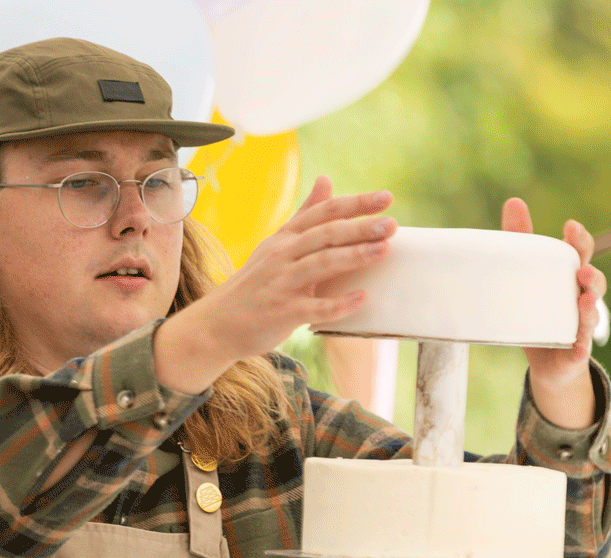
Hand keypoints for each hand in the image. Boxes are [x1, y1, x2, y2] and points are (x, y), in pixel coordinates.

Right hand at [154, 176, 393, 393]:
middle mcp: (282, 255)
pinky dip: (338, 304)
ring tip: (383, 250)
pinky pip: (314, 307)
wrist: (219, 324)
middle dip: (360, 227)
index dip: (355, 204)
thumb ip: (305, 215)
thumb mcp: (277, 244)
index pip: (323, 213)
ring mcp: (282, 284)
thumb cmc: (256, 284)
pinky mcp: (282, 313)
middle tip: (391, 224)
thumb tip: (327, 180)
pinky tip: (362, 299)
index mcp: (285, 237)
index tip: (385, 198)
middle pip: (325, 234)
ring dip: (353, 256)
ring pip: (321, 264)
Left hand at [503, 197, 601, 428]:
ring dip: (590, 308)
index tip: (570, 227)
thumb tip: (514, 202)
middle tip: (582, 269)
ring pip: (591, 315)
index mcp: (570, 278)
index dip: (580, 241)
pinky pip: (580, 351)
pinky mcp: (574, 352)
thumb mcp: (527, 276)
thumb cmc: (539, 311)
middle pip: (595, 283)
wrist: (548, 363)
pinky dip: (580, 349)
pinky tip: (577, 348)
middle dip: (592, 275)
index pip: (581, 254)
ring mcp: (580, 327)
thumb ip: (521, 240)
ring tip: (584, 300)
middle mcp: (581, 299)